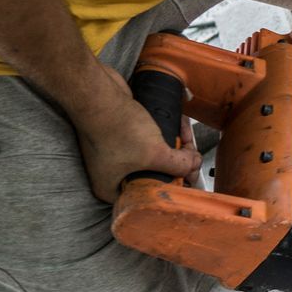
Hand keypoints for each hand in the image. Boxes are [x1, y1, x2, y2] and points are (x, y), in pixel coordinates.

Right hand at [72, 68, 199, 202]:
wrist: (97, 94)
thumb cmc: (116, 128)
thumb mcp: (154, 154)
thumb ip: (179, 165)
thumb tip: (194, 165)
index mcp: (113, 189)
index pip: (151, 197)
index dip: (175, 187)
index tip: (190, 174)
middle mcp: (113, 175)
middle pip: (156, 176)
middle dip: (178, 164)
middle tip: (191, 152)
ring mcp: (117, 155)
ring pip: (155, 157)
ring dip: (175, 145)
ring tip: (185, 134)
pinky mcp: (123, 137)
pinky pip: (150, 141)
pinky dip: (165, 134)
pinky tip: (179, 124)